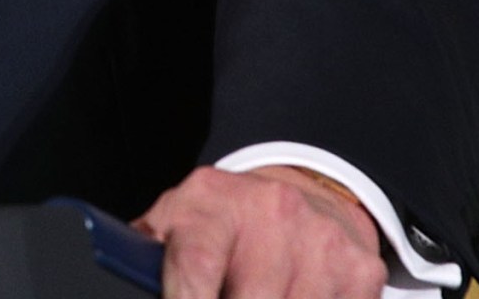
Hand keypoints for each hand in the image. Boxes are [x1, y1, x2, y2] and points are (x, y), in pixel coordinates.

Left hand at [134, 164, 386, 298]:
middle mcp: (271, 212)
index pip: (196, 262)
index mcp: (210, 202)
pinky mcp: (360, 270)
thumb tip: (119, 281)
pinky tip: (294, 295)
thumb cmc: (223, 222)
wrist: (301, 191)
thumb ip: (144, 259)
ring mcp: (321, 240)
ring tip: (252, 293)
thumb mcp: (175, 223)